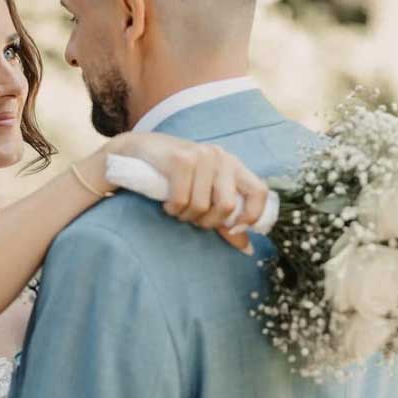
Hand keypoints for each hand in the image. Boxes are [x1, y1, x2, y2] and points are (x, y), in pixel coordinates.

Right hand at [111, 132, 269, 254]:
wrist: (137, 149)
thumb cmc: (173, 175)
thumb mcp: (203, 193)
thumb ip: (225, 218)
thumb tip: (247, 248)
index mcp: (233, 165)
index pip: (259, 192)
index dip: (251, 215)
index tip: (232, 229)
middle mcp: (221, 157)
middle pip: (227, 206)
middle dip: (207, 221)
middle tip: (192, 217)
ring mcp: (201, 155)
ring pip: (201, 205)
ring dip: (185, 215)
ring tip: (176, 207)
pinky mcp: (181, 158)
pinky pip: (181, 199)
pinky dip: (172, 207)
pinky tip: (167, 202)